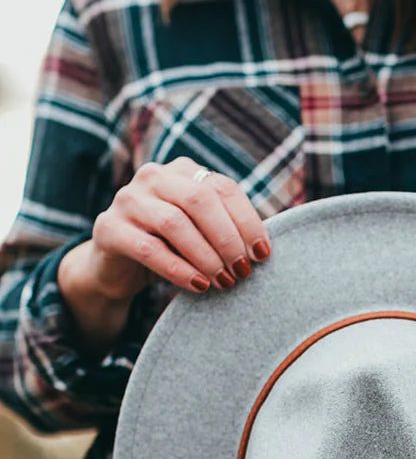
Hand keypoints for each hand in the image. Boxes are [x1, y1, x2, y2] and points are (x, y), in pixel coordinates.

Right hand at [85, 156, 270, 299]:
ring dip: (206, 256)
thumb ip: (227, 230)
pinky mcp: (108, 228)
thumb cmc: (170, 250)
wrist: (117, 268)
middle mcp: (153, 177)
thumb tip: (264, 249)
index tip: (262, 255)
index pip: (223, 188)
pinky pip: (148, 248)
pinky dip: (179, 270)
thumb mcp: (201, 234)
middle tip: (243, 271)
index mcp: (182, 171)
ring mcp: (127, 199)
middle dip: (227, 239)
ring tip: (224, 282)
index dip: (248, 221)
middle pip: (200, 200)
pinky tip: (199, 287)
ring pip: (174, 223)